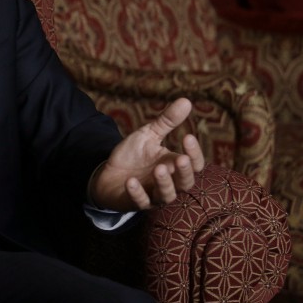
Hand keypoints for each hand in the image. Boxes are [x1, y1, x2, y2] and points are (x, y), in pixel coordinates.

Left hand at [89, 98, 204, 211]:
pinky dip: (137, 193)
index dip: (194, 153)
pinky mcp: (135, 202)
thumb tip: (186, 100)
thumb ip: (167, 121)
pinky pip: (139, 202)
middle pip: (185, 183)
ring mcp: (152, 194)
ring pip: (166, 195)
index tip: (188, 137)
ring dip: (163, 183)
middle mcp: (168, 183)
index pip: (194, 164)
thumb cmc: (133, 155)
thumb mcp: (149, 135)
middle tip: (180, 159)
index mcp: (174, 165)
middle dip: (184, 172)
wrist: (108, 172)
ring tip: (158, 169)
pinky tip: (131, 181)